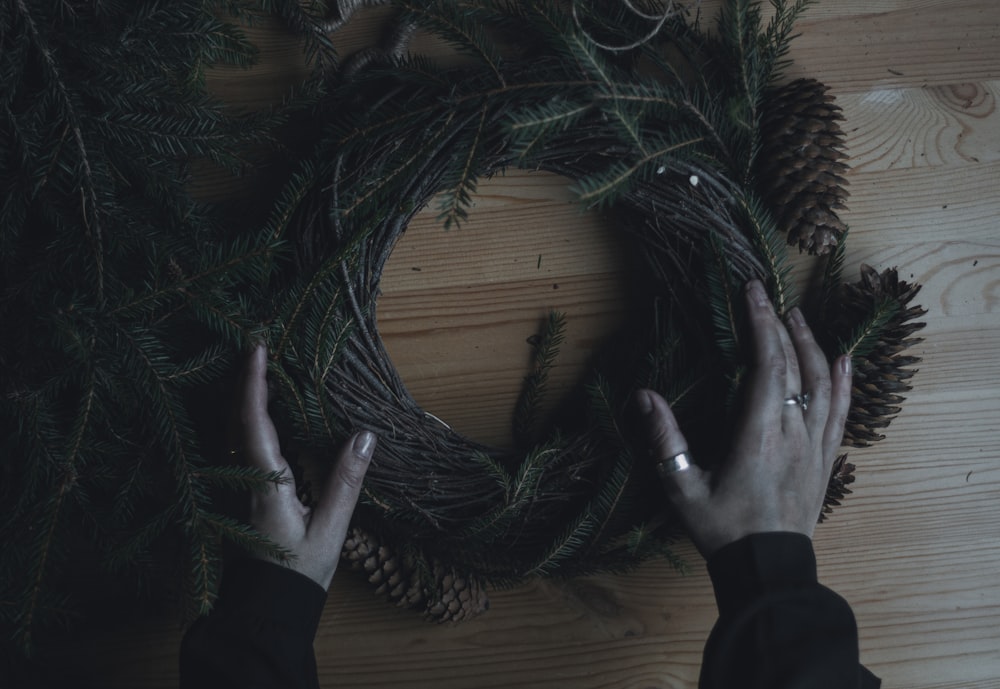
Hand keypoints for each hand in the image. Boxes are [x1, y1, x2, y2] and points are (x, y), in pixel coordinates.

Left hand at [234, 344, 374, 588]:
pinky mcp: (238, 495)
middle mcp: (241, 479)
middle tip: (258, 345)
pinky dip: (244, 419)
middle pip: (234, 418)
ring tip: (258, 368)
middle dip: (244, 379)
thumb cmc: (297, 574)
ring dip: (242, 397)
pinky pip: (235, 445)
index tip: (257, 347)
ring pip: (230, 431)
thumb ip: (346, 481)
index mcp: (263, 483)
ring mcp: (234, 487)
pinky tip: (258, 413)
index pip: (252, 421)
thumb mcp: (330, 530)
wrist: (264, 611)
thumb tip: (366, 434)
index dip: (252, 381)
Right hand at [636, 280, 851, 558]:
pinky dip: (844, 382)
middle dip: (779, 323)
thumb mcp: (682, 488)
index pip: (766, 364)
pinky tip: (844, 360)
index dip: (760, 323)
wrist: (767, 568)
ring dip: (810, 344)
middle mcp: (792, 433)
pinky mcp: (825, 459)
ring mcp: (814, 446)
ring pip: (821, 382)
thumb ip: (665, 440)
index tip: (752, 291)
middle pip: (793, 365)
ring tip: (797, 316)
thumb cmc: (722, 529)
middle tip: (766, 293)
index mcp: (758, 434)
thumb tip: (644, 395)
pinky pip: (840, 412)